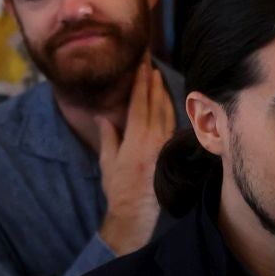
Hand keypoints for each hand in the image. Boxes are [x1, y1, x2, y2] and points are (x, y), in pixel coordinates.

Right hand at [96, 61, 175, 255]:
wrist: (136, 213)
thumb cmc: (118, 189)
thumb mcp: (107, 162)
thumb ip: (108, 137)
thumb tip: (103, 116)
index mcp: (136, 139)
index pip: (139, 102)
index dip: (141, 82)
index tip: (142, 65)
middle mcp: (154, 139)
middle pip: (156, 103)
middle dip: (154, 81)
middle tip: (151, 63)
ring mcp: (165, 145)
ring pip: (167, 112)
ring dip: (163, 93)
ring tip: (159, 78)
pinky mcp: (171, 152)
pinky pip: (171, 125)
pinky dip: (169, 110)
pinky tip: (167, 103)